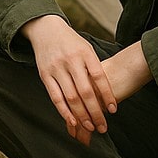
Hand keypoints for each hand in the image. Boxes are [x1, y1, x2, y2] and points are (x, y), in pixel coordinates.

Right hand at [21, 15, 116, 144]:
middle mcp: (70, 61)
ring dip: (82, 115)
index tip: (113, 110)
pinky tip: (73, 121)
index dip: (107, 95)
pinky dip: (64, 111)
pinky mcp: (44, 75)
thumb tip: (105, 94)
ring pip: (71, 97)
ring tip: (90, 127)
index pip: (99, 77)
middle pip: (85, 92)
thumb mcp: (86, 49)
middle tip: (103, 126)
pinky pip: (55, 97)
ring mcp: (56, 68)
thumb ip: (94, 68)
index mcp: (85, 53)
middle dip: (95, 112)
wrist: (46, 29)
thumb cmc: (71, 42)